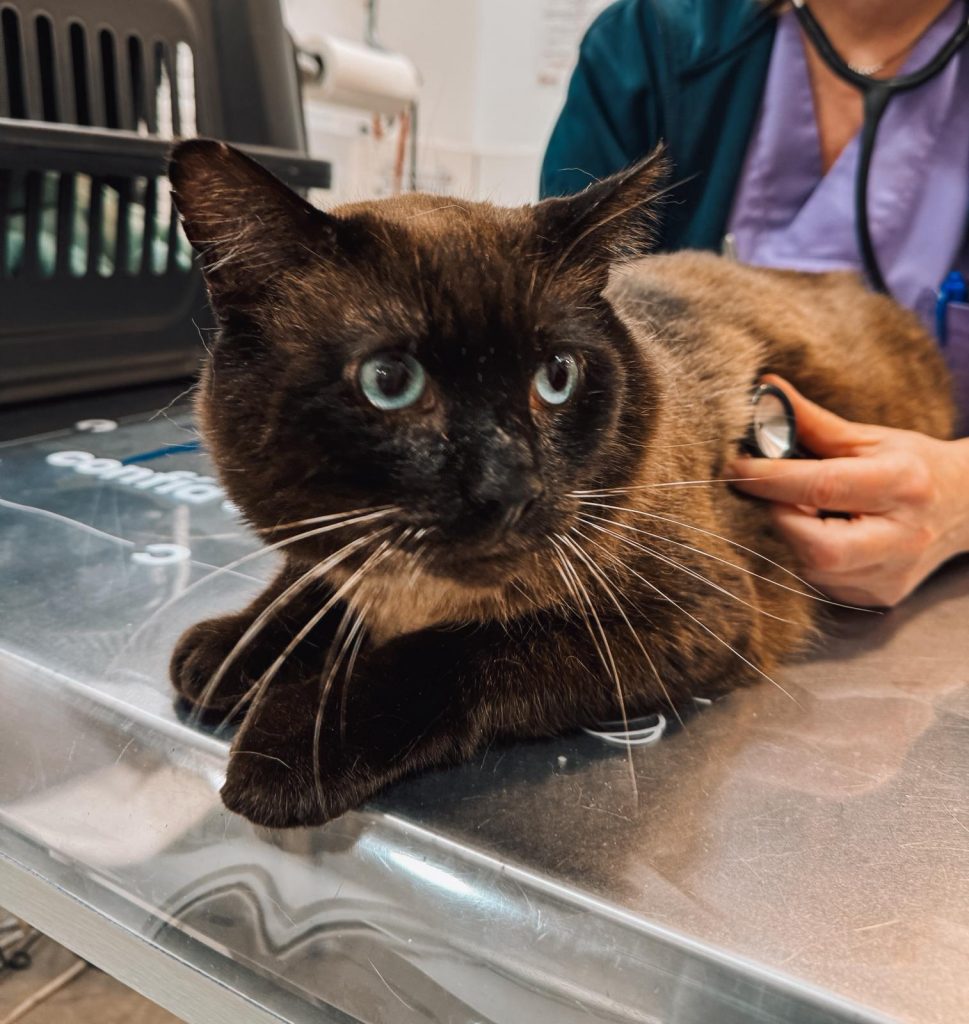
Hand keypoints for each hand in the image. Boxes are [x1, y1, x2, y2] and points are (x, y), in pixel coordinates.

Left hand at [727, 376, 968, 606]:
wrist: (966, 507)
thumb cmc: (911, 465)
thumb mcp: (869, 437)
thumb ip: (813, 421)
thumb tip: (764, 391)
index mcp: (902, 484)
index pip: (823, 485)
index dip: (770, 478)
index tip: (734, 467)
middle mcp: (902, 537)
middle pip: (818, 548)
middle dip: (782, 518)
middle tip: (776, 495)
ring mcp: (892, 574)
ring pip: (814, 570)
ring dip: (792, 538)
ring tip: (806, 512)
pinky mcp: (881, 596)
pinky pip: (822, 584)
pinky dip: (808, 558)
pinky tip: (822, 535)